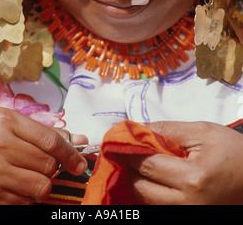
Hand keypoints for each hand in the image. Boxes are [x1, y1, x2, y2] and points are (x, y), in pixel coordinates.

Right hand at [0, 107, 87, 204]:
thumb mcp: (3, 120)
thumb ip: (40, 130)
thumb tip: (77, 139)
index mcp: (6, 121)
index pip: (50, 140)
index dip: (70, 153)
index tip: (79, 161)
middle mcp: (0, 145)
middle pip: (47, 165)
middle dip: (55, 168)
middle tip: (50, 165)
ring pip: (40, 186)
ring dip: (44, 184)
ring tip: (34, 175)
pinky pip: (23, 201)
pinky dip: (28, 196)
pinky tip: (18, 184)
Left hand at [123, 120, 242, 204]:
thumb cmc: (233, 152)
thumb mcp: (203, 132)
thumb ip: (167, 129)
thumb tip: (136, 128)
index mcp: (192, 179)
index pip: (146, 164)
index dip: (127, 150)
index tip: (113, 140)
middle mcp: (187, 204)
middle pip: (140, 189)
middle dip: (128, 168)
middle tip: (123, 151)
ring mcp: (188, 215)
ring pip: (146, 202)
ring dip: (136, 182)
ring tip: (134, 163)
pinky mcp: (188, 218)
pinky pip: (158, 207)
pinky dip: (148, 193)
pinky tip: (148, 177)